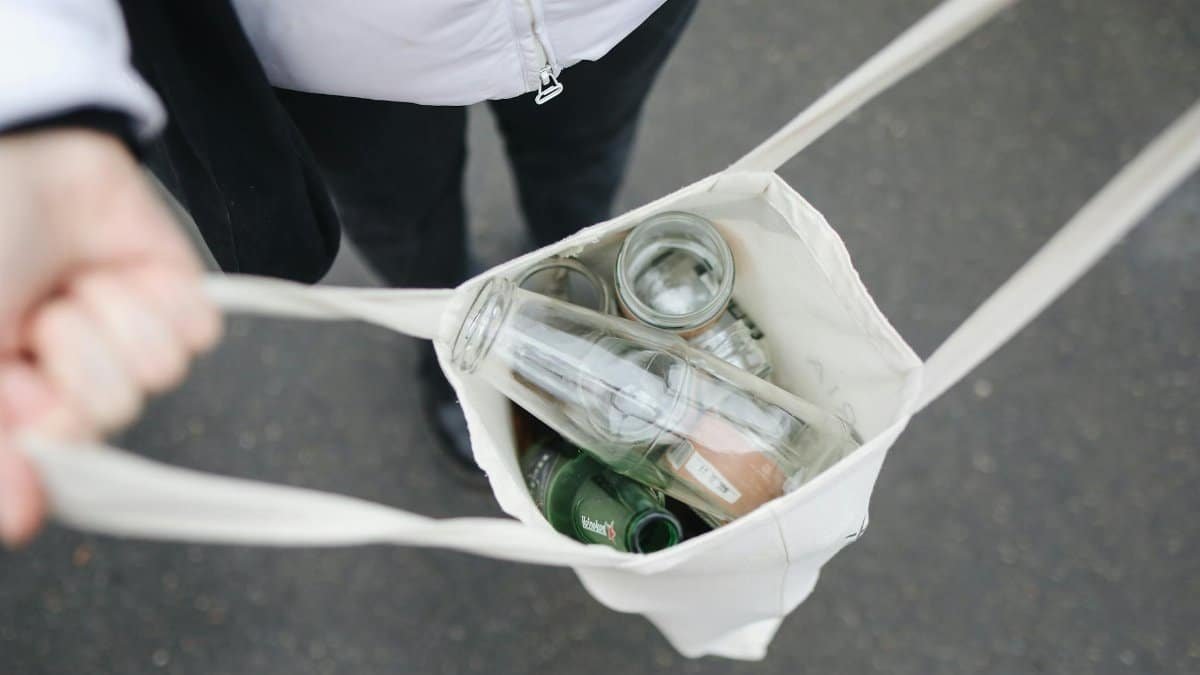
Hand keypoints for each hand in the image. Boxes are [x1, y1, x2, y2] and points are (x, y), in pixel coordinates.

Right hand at [0, 128, 220, 546]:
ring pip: (152, 378)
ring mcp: (121, 332)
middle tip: (33, 322)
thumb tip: (19, 521)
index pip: (54, 462)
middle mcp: (66, 370)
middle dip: (68, 368)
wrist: (10, 142)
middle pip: (106, 421)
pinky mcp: (173, 294)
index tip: (22, 399)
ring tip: (64, 288)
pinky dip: (155, 299)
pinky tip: (111, 271)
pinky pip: (194, 334)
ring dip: (101, 324)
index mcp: (10, 393)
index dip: (43, 438)